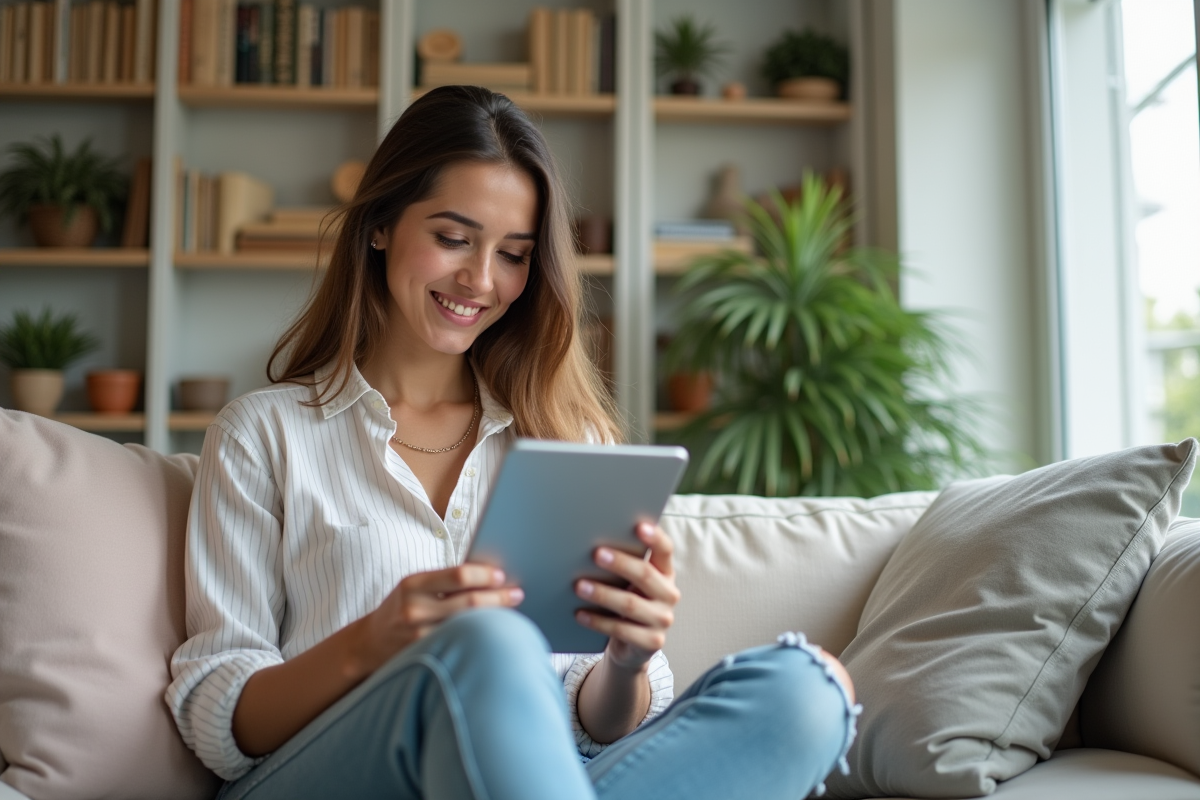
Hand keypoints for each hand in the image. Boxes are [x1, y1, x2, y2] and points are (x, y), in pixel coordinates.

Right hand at [352, 564, 523, 675]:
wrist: (370, 642)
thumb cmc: (402, 606)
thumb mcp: (415, 585)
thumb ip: (444, 580)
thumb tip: (489, 574)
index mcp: (413, 584)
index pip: (457, 575)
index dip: (484, 575)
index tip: (502, 575)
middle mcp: (414, 609)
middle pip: (468, 604)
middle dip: (498, 598)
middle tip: (518, 594)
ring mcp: (419, 636)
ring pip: (467, 627)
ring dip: (493, 619)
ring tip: (511, 611)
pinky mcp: (424, 655)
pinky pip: (459, 644)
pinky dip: (479, 636)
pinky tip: (492, 632)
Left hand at [574, 522, 680, 671]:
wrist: (631, 645)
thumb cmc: (627, 601)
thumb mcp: (629, 583)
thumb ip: (622, 565)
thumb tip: (592, 544)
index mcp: (666, 573)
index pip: (665, 551)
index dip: (655, 538)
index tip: (638, 526)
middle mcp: (669, 594)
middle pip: (645, 575)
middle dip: (620, 563)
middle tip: (596, 554)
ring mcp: (662, 620)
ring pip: (630, 604)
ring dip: (602, 594)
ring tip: (578, 586)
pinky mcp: (652, 642)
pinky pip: (621, 630)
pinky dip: (598, 621)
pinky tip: (580, 614)